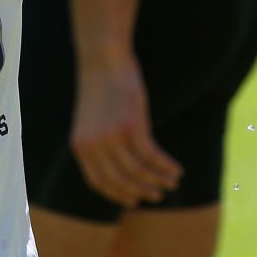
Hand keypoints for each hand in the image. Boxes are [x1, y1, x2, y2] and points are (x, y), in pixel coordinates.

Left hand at [70, 56, 181, 206]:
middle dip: (142, 192)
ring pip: (139, 172)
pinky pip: (152, 156)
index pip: (98, 182)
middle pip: (121, 181)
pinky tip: (176, 168)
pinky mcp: (132, 126)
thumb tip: (118, 167)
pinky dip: (166, 165)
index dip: (117, 194)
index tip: (133, 200)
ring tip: (171, 182)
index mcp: (81, 145)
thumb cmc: (100, 84)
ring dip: (158, 180)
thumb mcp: (91, 118)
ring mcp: (112, 137)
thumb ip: (98, 142)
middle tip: (157, 195)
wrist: (103, 56)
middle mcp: (94, 145)